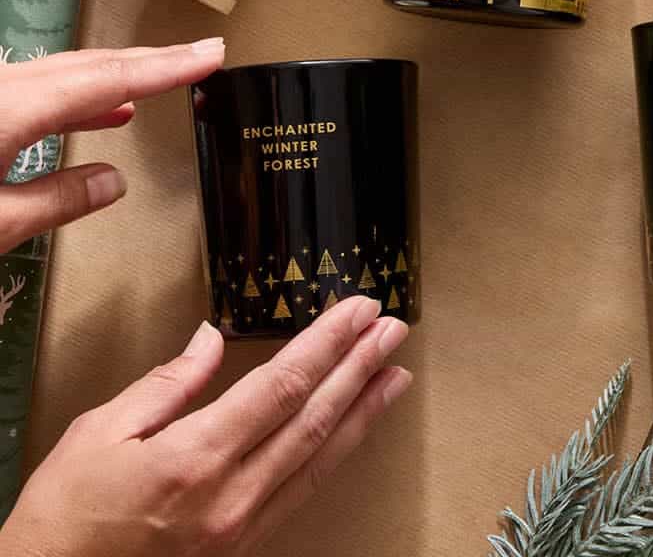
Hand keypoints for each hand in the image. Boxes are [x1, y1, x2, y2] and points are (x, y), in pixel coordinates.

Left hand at [0, 38, 226, 251]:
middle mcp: (3, 90)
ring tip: (167, 74)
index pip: (109, 80)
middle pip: (93, 65)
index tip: (209, 56)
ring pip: (69, 71)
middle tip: (202, 53)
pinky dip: (84, 93)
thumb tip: (112, 183)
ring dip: (123, 73)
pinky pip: (45, 87)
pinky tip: (107, 110)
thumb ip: (57, 200)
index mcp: (11, 108)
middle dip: (154, 59)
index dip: (166, 67)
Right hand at [0, 296, 410, 556]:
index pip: (282, 386)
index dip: (328, 344)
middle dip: (359, 368)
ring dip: (362, 412)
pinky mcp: (240, 546)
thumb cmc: (64, 518)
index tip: (360, 312)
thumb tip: (210, 339)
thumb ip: (168, 382)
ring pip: (318, 459)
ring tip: (396, 375)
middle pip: (313, 418)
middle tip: (393, 331)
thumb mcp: (100, 432)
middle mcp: (231, 497)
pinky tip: (352, 429)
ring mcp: (240, 527)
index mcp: (196, 458)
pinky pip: (301, 490)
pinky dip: (334, 454)